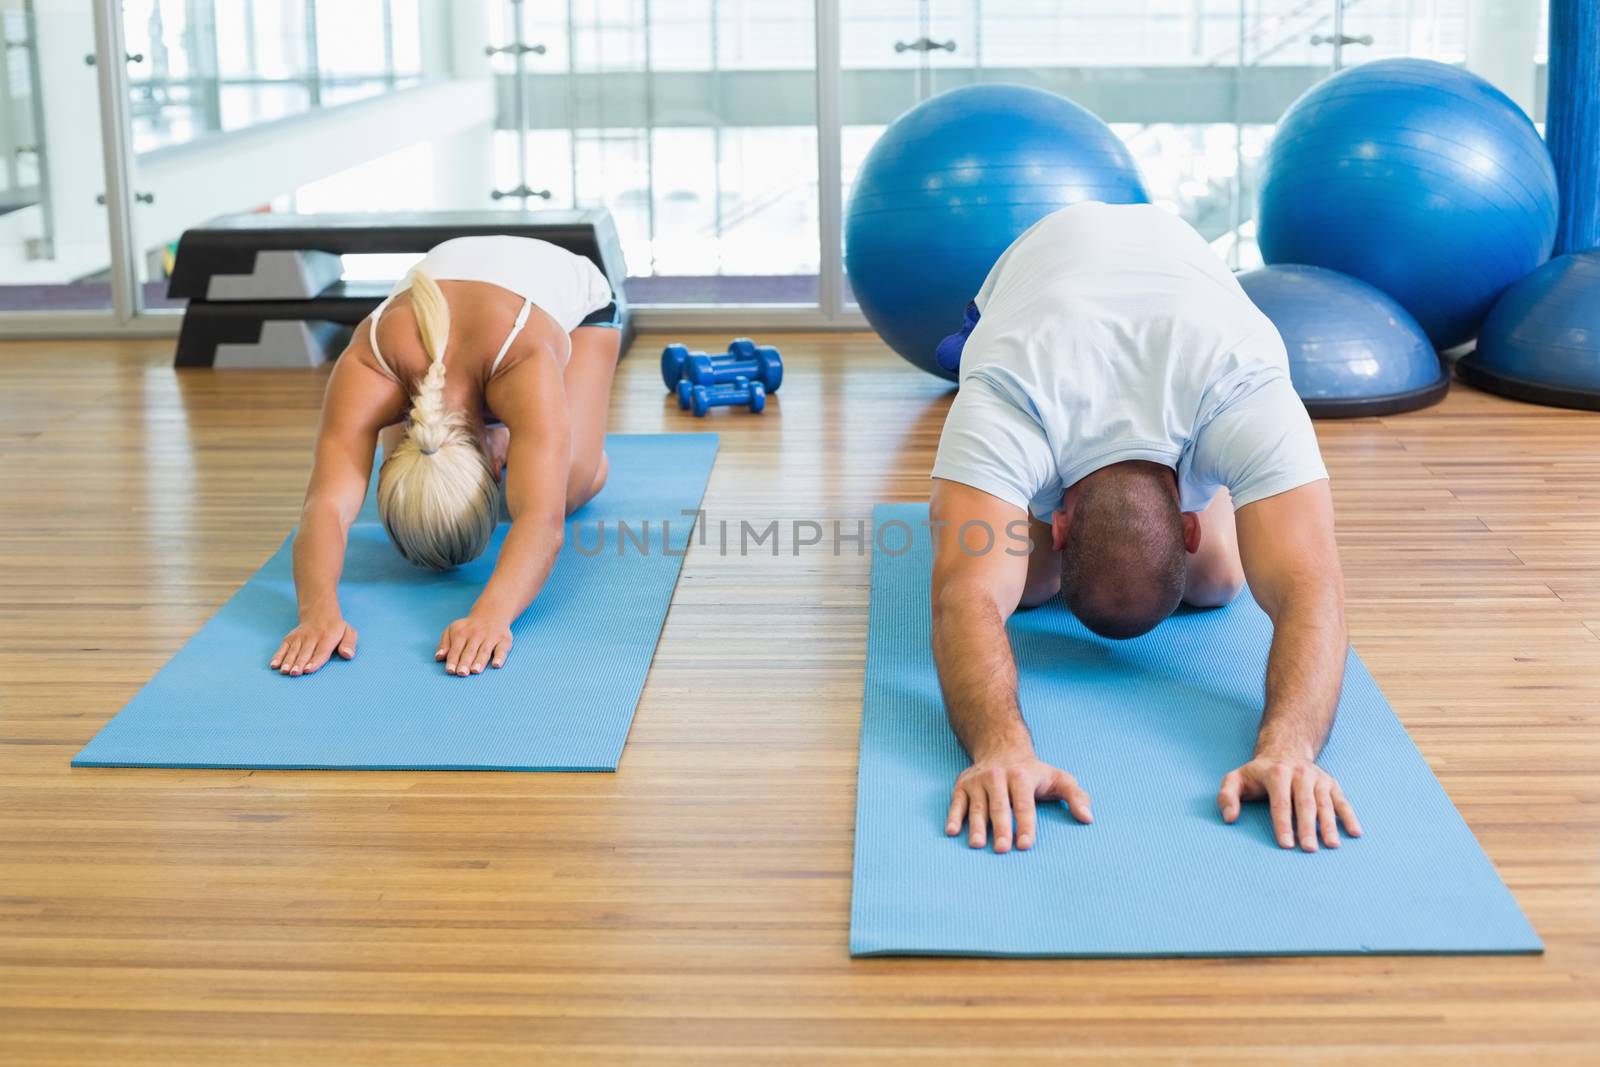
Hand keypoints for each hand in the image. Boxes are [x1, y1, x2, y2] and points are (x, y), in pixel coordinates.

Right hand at [270, 615, 356, 675]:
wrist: (319, 614)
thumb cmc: (336, 630)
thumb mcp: (348, 632)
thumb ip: (349, 643)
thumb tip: (347, 655)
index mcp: (328, 637)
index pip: (321, 651)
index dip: (314, 661)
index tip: (308, 669)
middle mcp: (312, 637)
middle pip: (305, 652)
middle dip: (299, 663)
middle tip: (295, 673)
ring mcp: (299, 637)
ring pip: (293, 651)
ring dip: (287, 661)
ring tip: (284, 671)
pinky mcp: (290, 638)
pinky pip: (283, 647)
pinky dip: (278, 656)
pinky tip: (274, 665)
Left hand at [436, 614, 512, 675]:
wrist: (492, 613)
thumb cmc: (468, 627)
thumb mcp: (453, 629)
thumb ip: (444, 644)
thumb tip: (438, 657)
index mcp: (462, 633)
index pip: (456, 648)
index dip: (453, 659)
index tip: (450, 670)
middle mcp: (476, 634)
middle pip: (470, 651)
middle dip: (465, 662)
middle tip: (462, 673)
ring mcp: (491, 637)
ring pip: (484, 651)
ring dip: (480, 661)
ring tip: (475, 671)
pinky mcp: (504, 640)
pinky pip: (502, 650)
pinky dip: (500, 657)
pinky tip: (496, 665)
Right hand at [946, 750, 1092, 852]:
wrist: (1000, 748)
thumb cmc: (1033, 772)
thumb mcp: (1058, 778)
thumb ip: (1076, 796)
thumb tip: (1088, 818)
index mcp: (1022, 776)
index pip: (1024, 804)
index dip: (1026, 825)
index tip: (1026, 845)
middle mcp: (997, 777)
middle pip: (999, 806)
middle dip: (1001, 828)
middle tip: (1002, 849)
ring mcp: (978, 781)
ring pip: (977, 807)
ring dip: (976, 826)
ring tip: (977, 844)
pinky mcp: (962, 786)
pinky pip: (956, 803)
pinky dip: (953, 817)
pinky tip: (952, 831)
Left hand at [1218, 756, 1361, 851]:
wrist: (1284, 751)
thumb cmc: (1257, 775)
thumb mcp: (1235, 779)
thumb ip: (1227, 796)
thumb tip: (1229, 818)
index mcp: (1276, 773)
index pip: (1280, 803)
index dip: (1283, 824)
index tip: (1285, 845)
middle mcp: (1300, 773)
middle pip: (1305, 804)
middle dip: (1307, 827)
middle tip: (1309, 849)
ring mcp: (1318, 778)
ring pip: (1324, 804)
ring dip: (1329, 825)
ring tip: (1331, 846)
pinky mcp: (1331, 783)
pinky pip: (1341, 801)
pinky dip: (1349, 816)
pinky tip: (1355, 833)